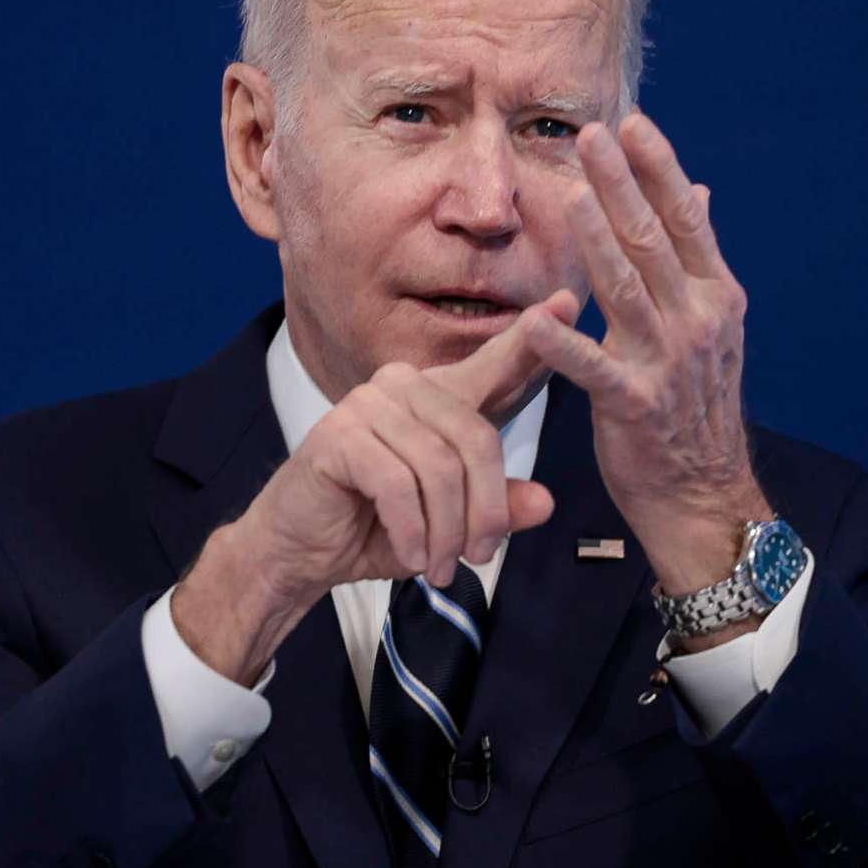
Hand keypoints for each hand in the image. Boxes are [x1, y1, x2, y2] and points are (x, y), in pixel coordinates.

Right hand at [171, 299, 571, 684]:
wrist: (300, 551)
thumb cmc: (374, 528)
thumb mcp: (449, 525)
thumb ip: (496, 508)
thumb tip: (545, 502)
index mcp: (435, 397)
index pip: (491, 366)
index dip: (530, 338)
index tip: (567, 300)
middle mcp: (402, 385)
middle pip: (477, 440)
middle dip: (484, 512)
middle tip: (476, 559)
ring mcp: (367, 403)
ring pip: (440, 468)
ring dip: (446, 532)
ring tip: (438, 568)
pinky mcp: (339, 434)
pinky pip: (398, 484)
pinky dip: (412, 531)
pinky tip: (410, 557)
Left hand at [519, 114, 767, 635]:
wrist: (704, 495)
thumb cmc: (694, 406)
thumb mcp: (710, 324)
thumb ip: (696, 258)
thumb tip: (699, 191)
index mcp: (715, 296)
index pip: (684, 220)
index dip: (658, 169)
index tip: (630, 123)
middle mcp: (698, 321)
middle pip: (654, 240)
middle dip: (622, 184)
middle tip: (591, 134)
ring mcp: (668, 363)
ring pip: (627, 290)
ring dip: (597, 240)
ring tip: (568, 196)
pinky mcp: (633, 406)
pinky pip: (593, 369)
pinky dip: (563, 345)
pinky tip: (534, 318)